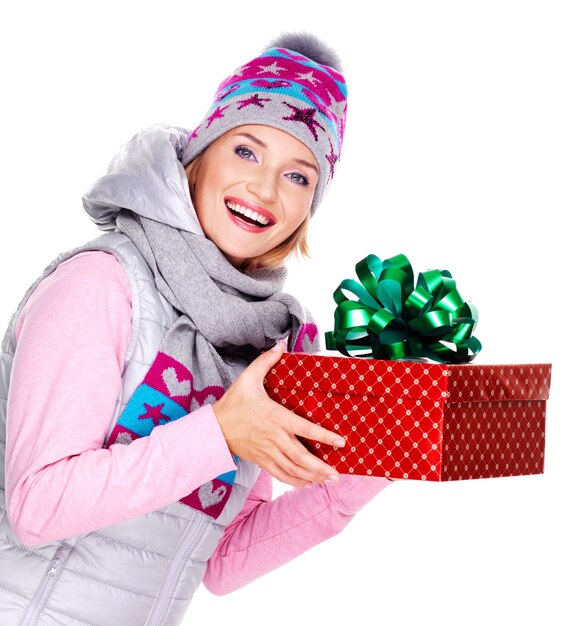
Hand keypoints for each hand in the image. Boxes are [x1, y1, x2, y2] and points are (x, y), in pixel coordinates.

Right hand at [212, 342, 345, 487]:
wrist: (214, 428)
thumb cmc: (233, 402)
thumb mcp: (248, 378)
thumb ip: (266, 361)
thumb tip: (281, 344)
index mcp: (275, 416)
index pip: (304, 428)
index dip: (324, 436)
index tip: (341, 442)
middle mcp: (274, 437)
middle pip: (302, 457)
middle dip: (321, 467)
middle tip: (338, 474)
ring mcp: (268, 452)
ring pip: (294, 469)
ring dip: (313, 476)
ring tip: (330, 480)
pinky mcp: (262, 461)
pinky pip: (281, 474)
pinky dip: (296, 481)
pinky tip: (308, 483)